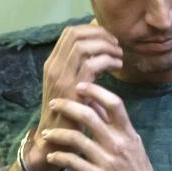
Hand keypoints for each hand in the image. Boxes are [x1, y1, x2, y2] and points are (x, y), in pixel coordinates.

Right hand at [28, 24, 122, 170]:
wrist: (55, 141)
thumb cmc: (69, 115)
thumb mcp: (73, 87)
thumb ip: (83, 69)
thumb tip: (105, 51)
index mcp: (53, 64)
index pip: (70, 33)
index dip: (92, 29)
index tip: (108, 38)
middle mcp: (54, 67)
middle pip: (76, 34)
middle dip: (100, 34)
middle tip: (116, 44)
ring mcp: (60, 77)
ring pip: (83, 45)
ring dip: (105, 46)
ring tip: (118, 55)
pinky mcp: (72, 89)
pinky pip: (92, 63)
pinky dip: (108, 60)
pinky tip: (117, 66)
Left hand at [40, 81, 160, 170]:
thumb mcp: (132, 144)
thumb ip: (114, 125)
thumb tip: (96, 103)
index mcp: (127, 133)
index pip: (114, 103)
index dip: (95, 91)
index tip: (79, 86)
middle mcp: (117, 144)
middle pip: (89, 116)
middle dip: (67, 106)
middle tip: (53, 104)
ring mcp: (107, 162)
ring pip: (76, 139)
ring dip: (56, 134)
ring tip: (46, 134)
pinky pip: (72, 162)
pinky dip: (58, 157)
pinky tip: (51, 156)